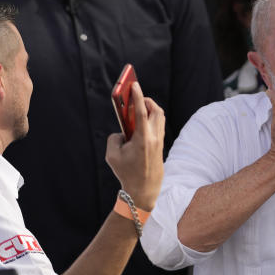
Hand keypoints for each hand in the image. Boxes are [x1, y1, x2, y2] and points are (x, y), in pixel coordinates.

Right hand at [105, 82, 164, 210]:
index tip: (134, 84)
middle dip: (146, 101)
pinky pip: (158, 125)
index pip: (142, 111)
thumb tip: (122, 131)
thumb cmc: (126, 173)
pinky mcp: (161, 145)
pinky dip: (151, 119)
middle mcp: (154, 138)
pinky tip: (140, 123)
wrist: (143, 191)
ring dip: (150, 109)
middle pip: (155, 110)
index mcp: (143, 139)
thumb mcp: (112, 155)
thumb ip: (114, 138)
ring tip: (137, 109)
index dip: (137, 96)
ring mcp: (160, 141)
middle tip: (135, 98)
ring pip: (159, 117)